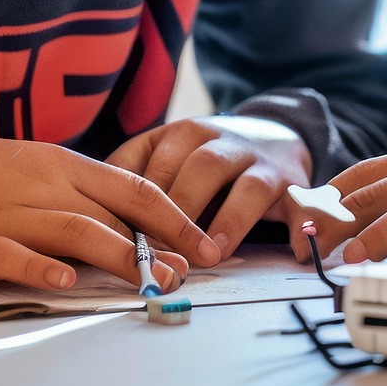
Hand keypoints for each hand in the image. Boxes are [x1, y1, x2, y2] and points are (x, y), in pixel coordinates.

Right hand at [0, 124, 220, 291]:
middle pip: (111, 211)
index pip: (132, 186)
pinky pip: (9, 253)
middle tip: (192, 270)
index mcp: (62, 165)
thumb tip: (133, 225)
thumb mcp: (34, 173)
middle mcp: (42, 184)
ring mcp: (6, 213)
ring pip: (72, 229)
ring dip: (116, 257)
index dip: (173, 213)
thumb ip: (80, 197)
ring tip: (150, 280)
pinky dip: (38, 266)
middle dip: (158, 243)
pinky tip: (63, 280)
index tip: (205, 239)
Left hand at [107, 115, 311, 258]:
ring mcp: (260, 162)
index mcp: (183, 133)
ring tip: (214, 254)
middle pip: (200, 170)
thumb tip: (86, 215)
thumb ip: (132, 174)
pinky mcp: (293, 182)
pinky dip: (300, 227)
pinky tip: (294, 250)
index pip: (155, 163)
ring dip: (231, 220)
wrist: (274, 130)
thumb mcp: (166, 150)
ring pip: (247, 186)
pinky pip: (299, 203)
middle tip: (163, 254)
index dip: (136, 202)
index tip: (120, 238)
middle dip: (181, 212)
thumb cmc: (205, 154)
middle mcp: (222, 141)